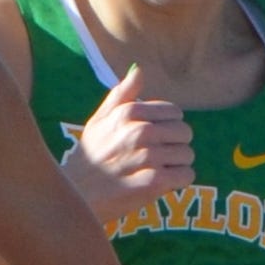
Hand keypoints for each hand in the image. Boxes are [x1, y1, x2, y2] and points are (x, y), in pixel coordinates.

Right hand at [63, 63, 192, 219]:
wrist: (77, 195)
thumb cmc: (91, 156)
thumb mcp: (99, 120)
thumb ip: (122, 94)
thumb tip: (139, 70)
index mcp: (129, 112)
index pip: (174, 113)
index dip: (167, 127)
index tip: (153, 139)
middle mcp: (140, 131)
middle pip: (184, 133)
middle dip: (174, 145)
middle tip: (155, 157)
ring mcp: (148, 157)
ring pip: (187, 155)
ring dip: (176, 164)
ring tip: (155, 170)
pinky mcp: (154, 182)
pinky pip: (186, 176)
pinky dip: (178, 181)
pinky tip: (161, 183)